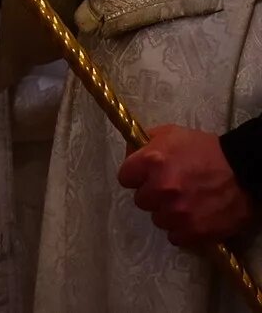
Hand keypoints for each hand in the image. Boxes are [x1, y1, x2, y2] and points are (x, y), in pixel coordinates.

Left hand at [119, 125, 254, 247]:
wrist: (245, 170)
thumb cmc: (206, 149)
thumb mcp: (171, 134)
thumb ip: (144, 143)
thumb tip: (129, 154)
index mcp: (152, 161)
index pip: (124, 178)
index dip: (136, 177)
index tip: (146, 177)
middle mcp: (161, 188)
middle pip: (141, 201)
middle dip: (153, 195)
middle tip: (170, 189)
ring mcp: (178, 212)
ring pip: (158, 219)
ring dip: (168, 213)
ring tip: (186, 203)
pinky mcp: (194, 231)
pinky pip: (175, 237)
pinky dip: (182, 230)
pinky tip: (193, 218)